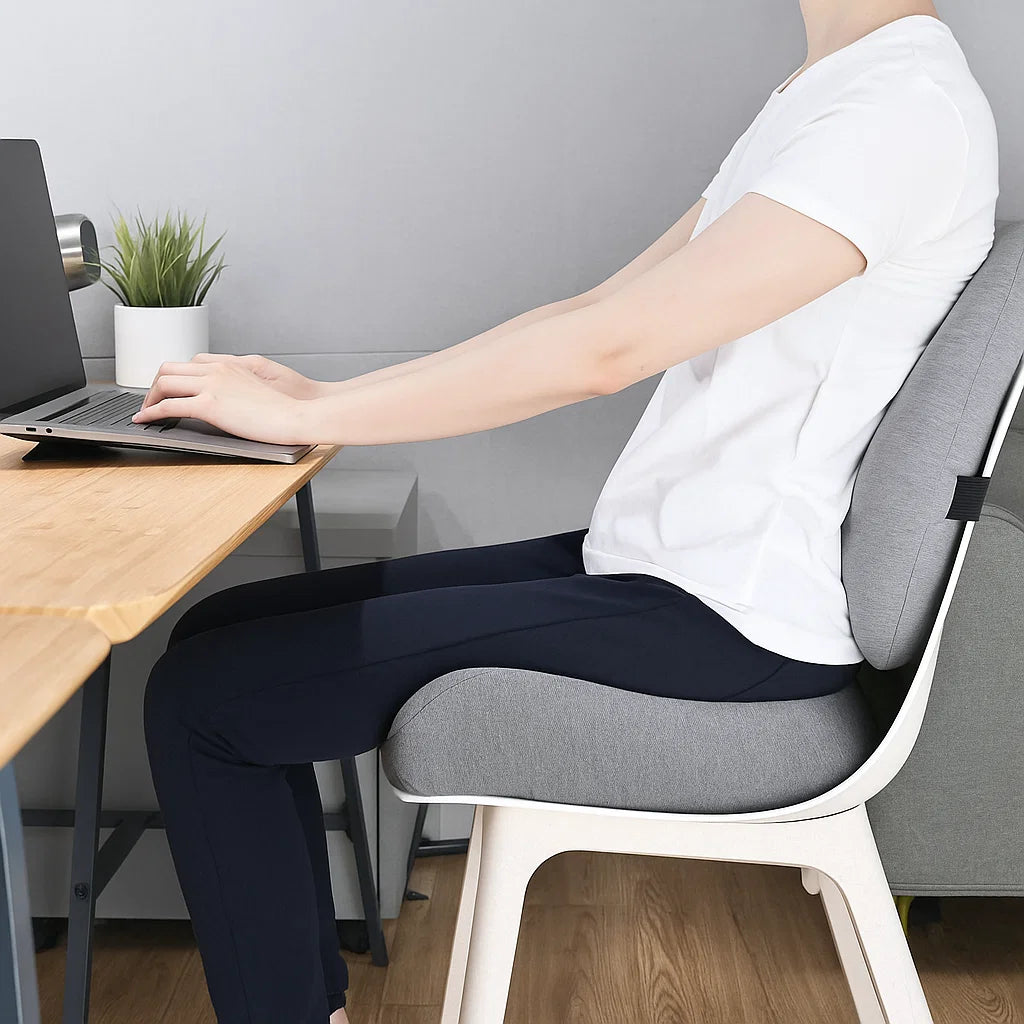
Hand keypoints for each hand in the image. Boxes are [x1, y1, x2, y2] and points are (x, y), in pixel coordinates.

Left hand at [138, 353, 323, 411]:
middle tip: (152, 401)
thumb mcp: (263, 388)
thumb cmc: (288, 409)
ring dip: (150, 397)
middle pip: (170, 367)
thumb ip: (242, 386)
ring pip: (165, 382)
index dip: (176, 376)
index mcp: (231, 365)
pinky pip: (169, 405)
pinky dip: (151, 412)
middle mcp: (217, 369)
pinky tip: (145, 420)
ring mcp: (211, 385)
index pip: (191, 362)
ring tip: (146, 412)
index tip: (171, 389)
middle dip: (156, 385)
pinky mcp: (209, 405)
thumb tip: (232, 399)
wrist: (297, 415)